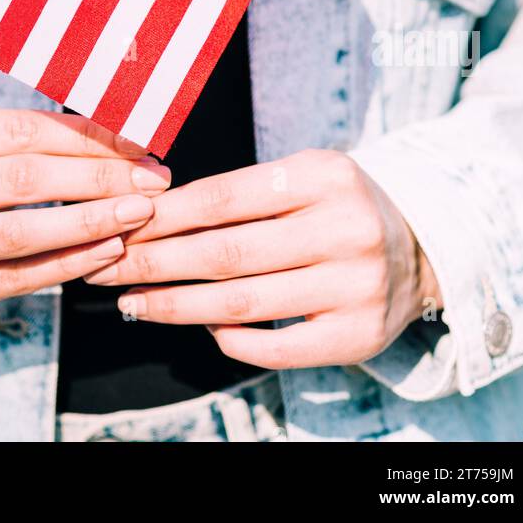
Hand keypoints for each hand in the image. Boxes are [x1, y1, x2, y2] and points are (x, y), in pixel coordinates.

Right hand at [0, 108, 169, 329]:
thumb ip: (19, 137)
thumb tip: (116, 134)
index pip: (17, 131)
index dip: (84, 138)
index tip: (137, 144)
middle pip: (22, 179)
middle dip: (97, 178)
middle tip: (151, 181)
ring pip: (20, 233)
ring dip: (91, 222)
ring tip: (140, 214)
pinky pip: (16, 279)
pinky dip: (68, 263)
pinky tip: (108, 250)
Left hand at [83, 149, 441, 369]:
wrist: (419, 249)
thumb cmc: (334, 206)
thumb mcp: (300, 176)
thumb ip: (240, 194)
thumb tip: (150, 217)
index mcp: (322, 175)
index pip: (224, 197)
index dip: (163, 216)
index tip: (118, 225)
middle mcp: (343, 227)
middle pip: (226, 251)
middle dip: (154, 262)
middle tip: (103, 268)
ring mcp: (354, 285)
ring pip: (243, 302)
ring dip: (175, 305)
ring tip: (132, 303)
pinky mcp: (357, 335)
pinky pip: (277, 347)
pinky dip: (229, 340)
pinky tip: (198, 328)